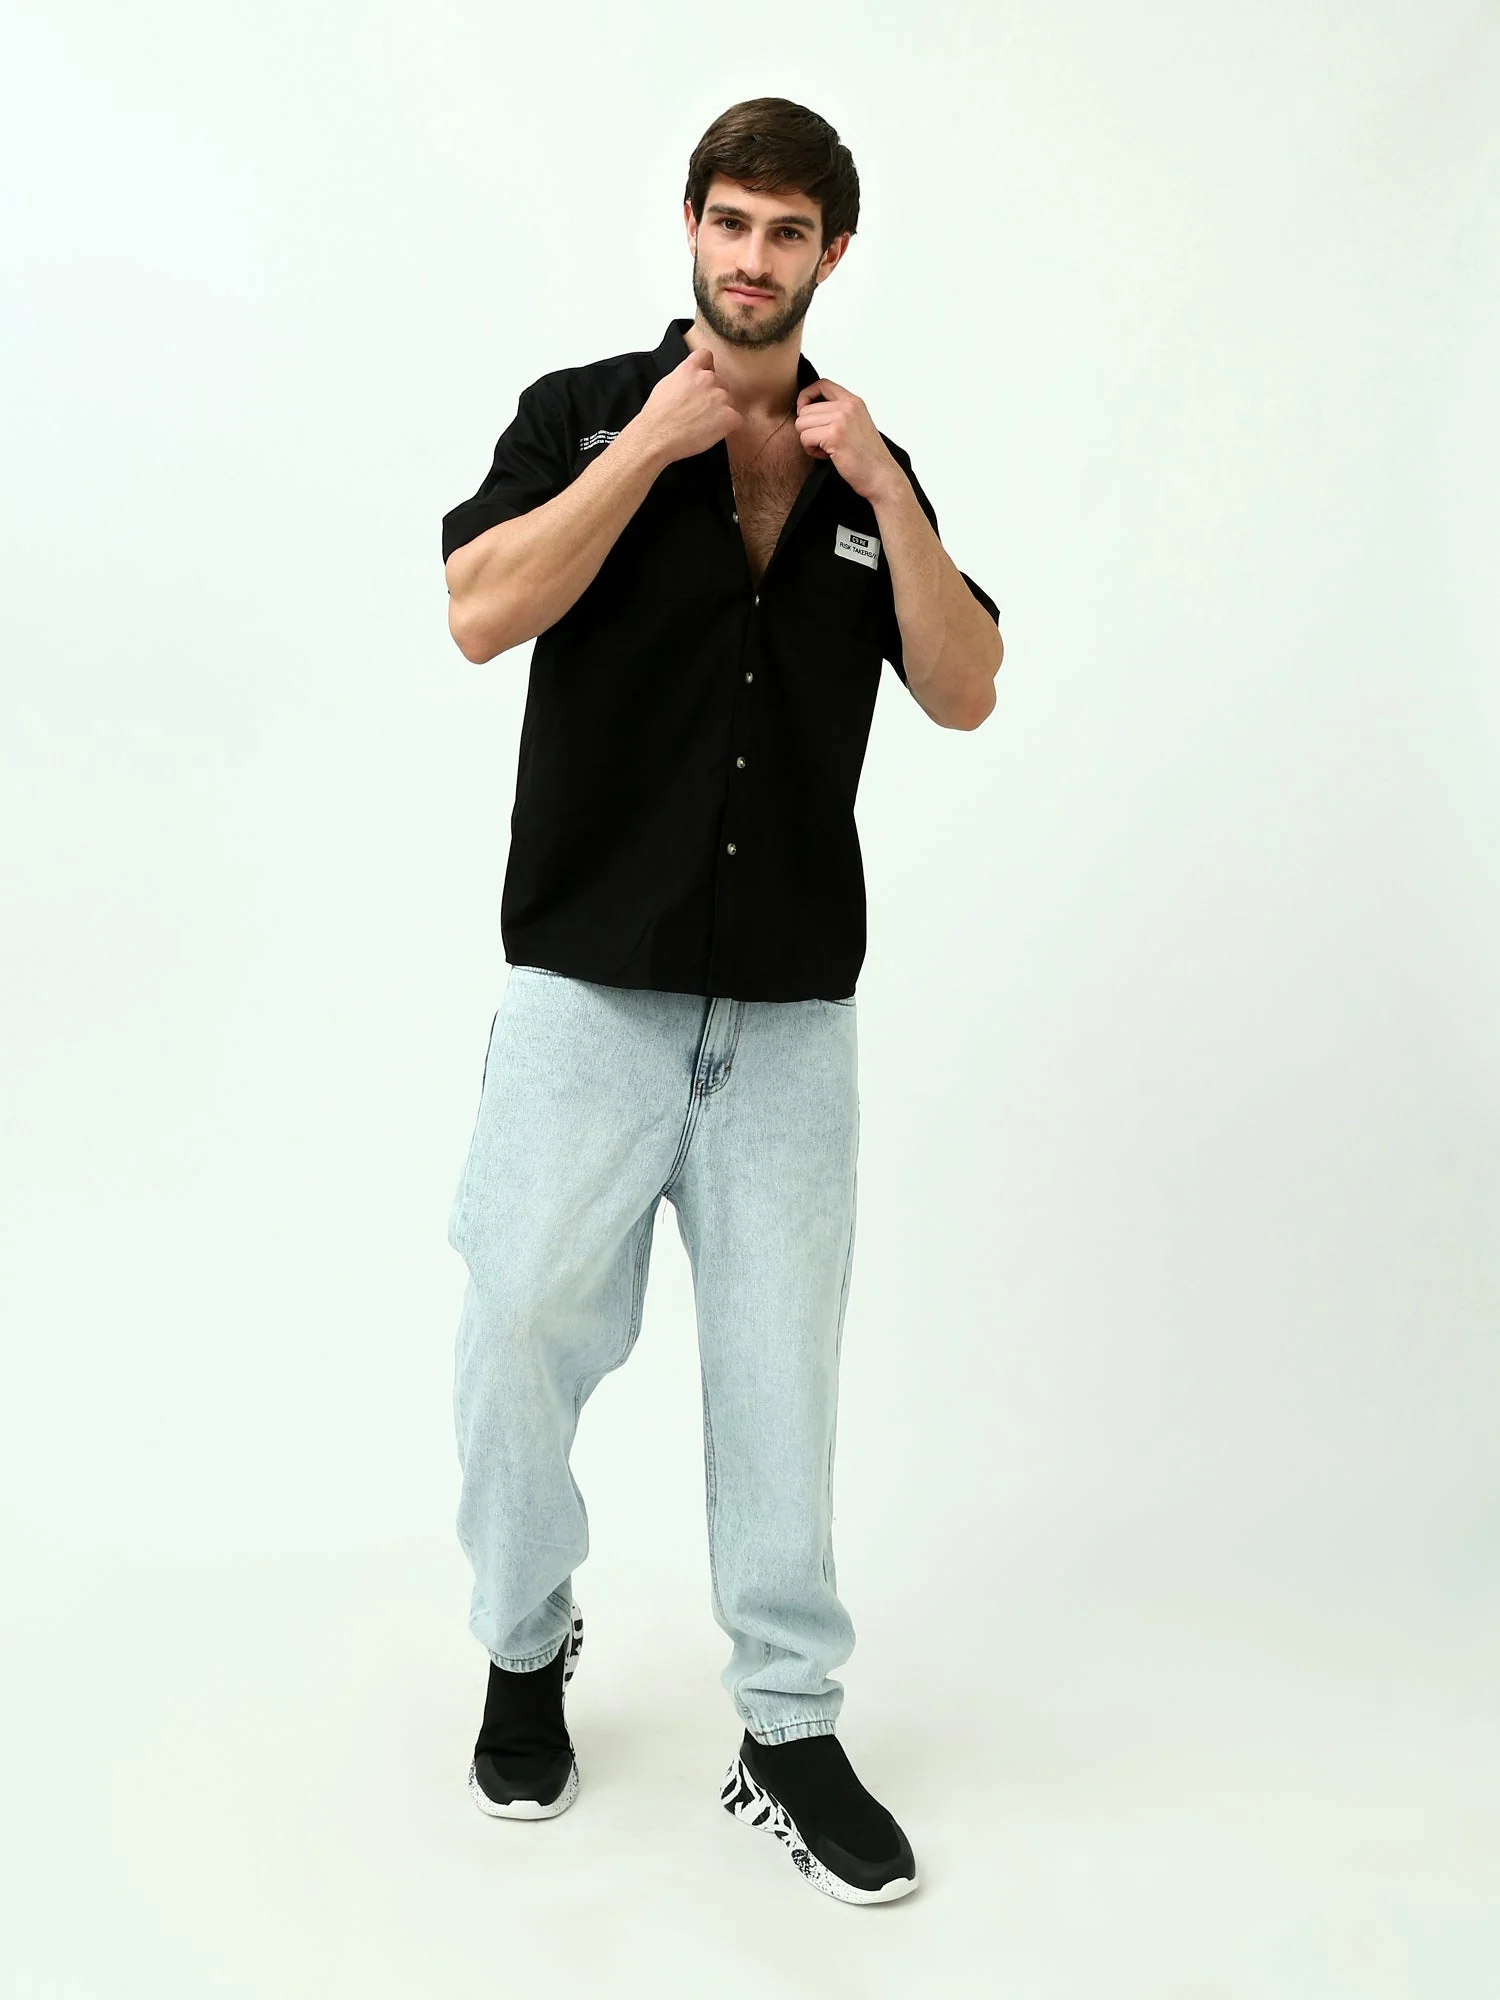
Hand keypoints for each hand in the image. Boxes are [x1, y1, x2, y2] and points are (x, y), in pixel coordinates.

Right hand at [633, 349, 742, 465]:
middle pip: (721, 383)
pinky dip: (729, 428)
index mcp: (690, 369)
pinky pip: (737, 421)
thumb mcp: (666, 385)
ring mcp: (720, 397)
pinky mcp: (729, 416)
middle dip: (714, 397)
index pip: (706, 356)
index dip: (708, 367)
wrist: (658, 436)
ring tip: (704, 425)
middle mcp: (707, 379)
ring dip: (722, 413)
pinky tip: (714, 433)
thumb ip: (683, 378)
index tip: (706, 378)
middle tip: (701, 412)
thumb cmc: (657, 417)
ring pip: (730, 402)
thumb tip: (689, 383)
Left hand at [794, 379, 902, 501]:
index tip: (805, 412)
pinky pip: (805, 438)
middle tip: (823, 442)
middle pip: (805, 409)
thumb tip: (808, 410)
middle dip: (807, 429)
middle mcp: (847, 406)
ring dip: (808, 440)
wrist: (881, 476)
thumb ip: (838, 413)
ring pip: (801, 424)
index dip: (806, 396)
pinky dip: (811, 450)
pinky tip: (826, 456)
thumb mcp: (857, 424)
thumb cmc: (868, 457)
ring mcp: (841, 419)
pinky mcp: (834, 435)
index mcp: (853, 401)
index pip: (822, 384)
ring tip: (826, 449)